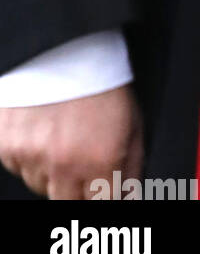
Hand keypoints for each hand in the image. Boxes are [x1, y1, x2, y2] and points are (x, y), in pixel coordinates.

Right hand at [0, 84, 142, 198]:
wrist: (66, 46)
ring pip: (41, 186)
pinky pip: (20, 168)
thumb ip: (132, 168)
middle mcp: (64, 164)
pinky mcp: (7, 147)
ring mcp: (31, 157)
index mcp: (101, 159)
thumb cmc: (104, 82)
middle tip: (84, 162)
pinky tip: (45, 129)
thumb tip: (129, 198)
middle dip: (78, 190)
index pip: (102, 207)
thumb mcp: (133, 123)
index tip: (103, 191)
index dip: (103, 200)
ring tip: (64, 136)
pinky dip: (31, 156)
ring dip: (53, 172)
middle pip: (67, 204)